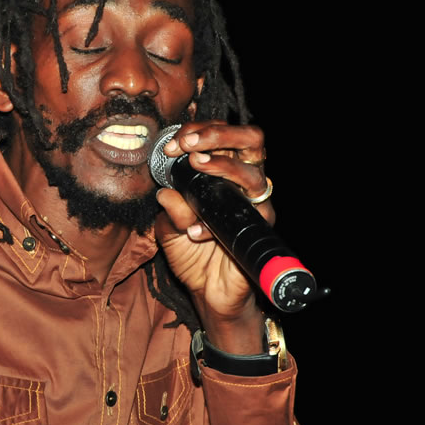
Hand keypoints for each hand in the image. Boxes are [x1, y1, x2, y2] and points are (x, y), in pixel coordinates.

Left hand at [154, 120, 273, 353]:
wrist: (207, 292)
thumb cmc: (191, 253)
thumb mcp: (167, 228)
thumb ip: (167, 208)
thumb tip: (165, 192)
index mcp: (222, 173)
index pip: (221, 136)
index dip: (198, 132)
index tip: (172, 146)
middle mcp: (243, 184)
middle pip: (251, 140)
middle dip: (218, 134)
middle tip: (189, 146)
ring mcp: (254, 205)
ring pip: (254, 174)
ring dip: (223, 166)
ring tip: (196, 167)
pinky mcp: (259, 230)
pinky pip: (247, 217)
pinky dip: (214, 224)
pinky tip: (194, 232)